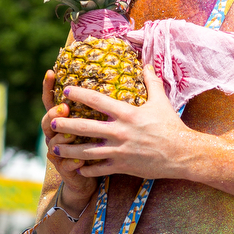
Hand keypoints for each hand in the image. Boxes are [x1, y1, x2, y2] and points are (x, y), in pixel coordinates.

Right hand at [41, 70, 98, 210]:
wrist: (87, 176)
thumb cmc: (94, 144)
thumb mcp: (97, 123)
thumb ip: (100, 103)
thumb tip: (113, 80)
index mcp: (63, 120)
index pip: (51, 100)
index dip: (48, 87)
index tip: (50, 72)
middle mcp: (55, 135)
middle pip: (48, 120)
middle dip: (54, 113)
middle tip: (64, 107)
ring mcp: (58, 153)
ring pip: (53, 143)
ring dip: (62, 139)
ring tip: (70, 136)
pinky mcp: (65, 169)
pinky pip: (64, 166)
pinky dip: (71, 163)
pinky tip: (79, 162)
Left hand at [48, 67, 194, 179]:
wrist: (182, 154)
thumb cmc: (172, 126)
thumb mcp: (162, 101)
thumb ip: (151, 82)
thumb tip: (146, 64)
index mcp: (127, 113)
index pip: (97, 101)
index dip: (79, 94)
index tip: (66, 91)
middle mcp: (120, 132)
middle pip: (85, 127)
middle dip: (65, 124)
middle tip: (51, 122)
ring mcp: (120, 150)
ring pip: (87, 151)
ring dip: (69, 149)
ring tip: (55, 147)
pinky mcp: (123, 166)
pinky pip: (99, 169)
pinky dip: (86, 168)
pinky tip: (77, 167)